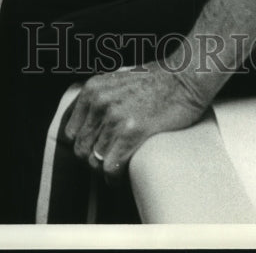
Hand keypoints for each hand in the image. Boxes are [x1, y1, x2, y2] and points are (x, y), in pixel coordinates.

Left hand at [64, 62, 206, 181]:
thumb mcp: (117, 81)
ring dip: (106, 169)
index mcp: (92, 89)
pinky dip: (114, 178)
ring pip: (95, 161)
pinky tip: (121, 176)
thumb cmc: (156, 81)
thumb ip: (99, 99)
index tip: (94, 150)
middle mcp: (99, 102)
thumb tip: (87, 126)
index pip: (70, 132)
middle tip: (108, 161)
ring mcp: (115, 117)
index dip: (83, 144)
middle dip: (93, 159)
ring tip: (118, 167)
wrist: (184, 78)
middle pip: (80, 149)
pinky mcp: (132, 131)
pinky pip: (110, 167)